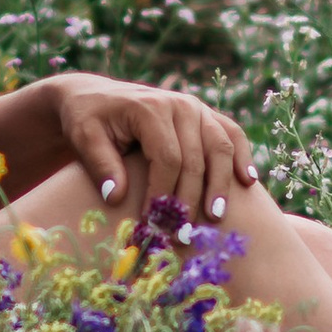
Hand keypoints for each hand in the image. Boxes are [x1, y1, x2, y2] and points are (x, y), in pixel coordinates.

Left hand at [52, 73, 259, 225]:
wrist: (95, 97)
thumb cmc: (88, 120)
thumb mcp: (83, 137)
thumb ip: (100, 165)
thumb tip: (117, 198)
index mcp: (150, 108)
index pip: (167, 158)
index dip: (164, 195)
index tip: (154, 225)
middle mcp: (180, 105)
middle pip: (195, 158)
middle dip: (190, 199)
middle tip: (184, 235)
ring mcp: (196, 108)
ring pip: (220, 147)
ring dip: (221, 184)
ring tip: (215, 216)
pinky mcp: (205, 115)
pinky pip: (231, 133)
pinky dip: (242, 155)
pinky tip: (247, 181)